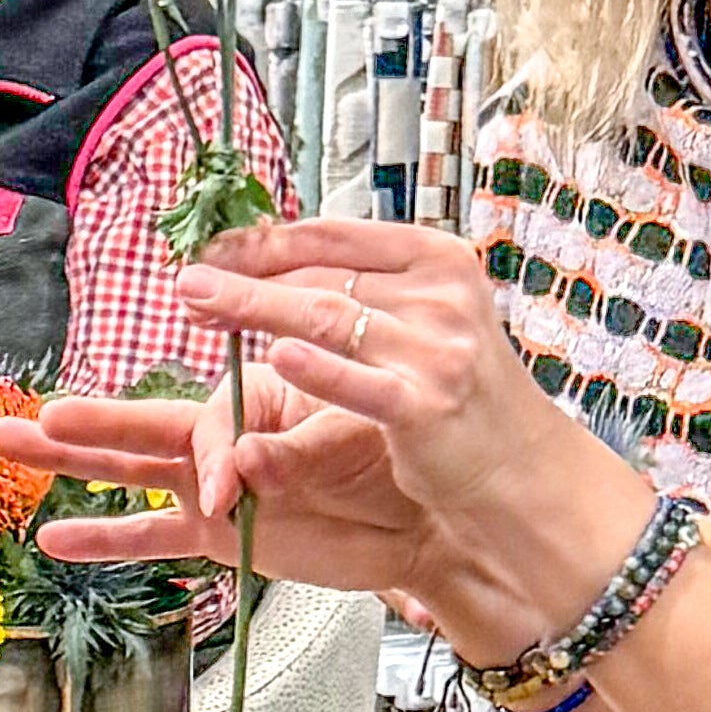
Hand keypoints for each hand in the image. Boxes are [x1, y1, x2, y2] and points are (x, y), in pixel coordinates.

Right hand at [0, 363, 465, 609]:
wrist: (423, 525)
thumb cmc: (394, 460)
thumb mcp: (348, 445)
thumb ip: (293, 455)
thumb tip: (243, 465)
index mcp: (254, 399)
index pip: (209, 424)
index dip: (211, 456)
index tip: (230, 489)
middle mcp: (223, 440)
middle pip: (140, 427)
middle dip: (84, 423)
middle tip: (28, 418)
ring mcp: (213, 489)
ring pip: (131, 471)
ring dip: (73, 464)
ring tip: (11, 447)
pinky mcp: (217, 536)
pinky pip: (153, 537)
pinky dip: (107, 536)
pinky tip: (58, 537)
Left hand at [170, 222, 645, 659]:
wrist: (522, 474)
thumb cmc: (465, 401)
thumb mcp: (427, 325)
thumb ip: (371, 292)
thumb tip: (284, 264)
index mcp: (437, 259)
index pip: (332, 237)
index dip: (265, 241)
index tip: (217, 250)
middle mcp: (440, 294)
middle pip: (319, 275)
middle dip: (245, 276)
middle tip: (188, 280)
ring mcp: (435, 348)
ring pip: (323, 316)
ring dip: (250, 307)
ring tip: (196, 303)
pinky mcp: (426, 404)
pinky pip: (356, 381)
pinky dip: (313, 368)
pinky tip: (271, 358)